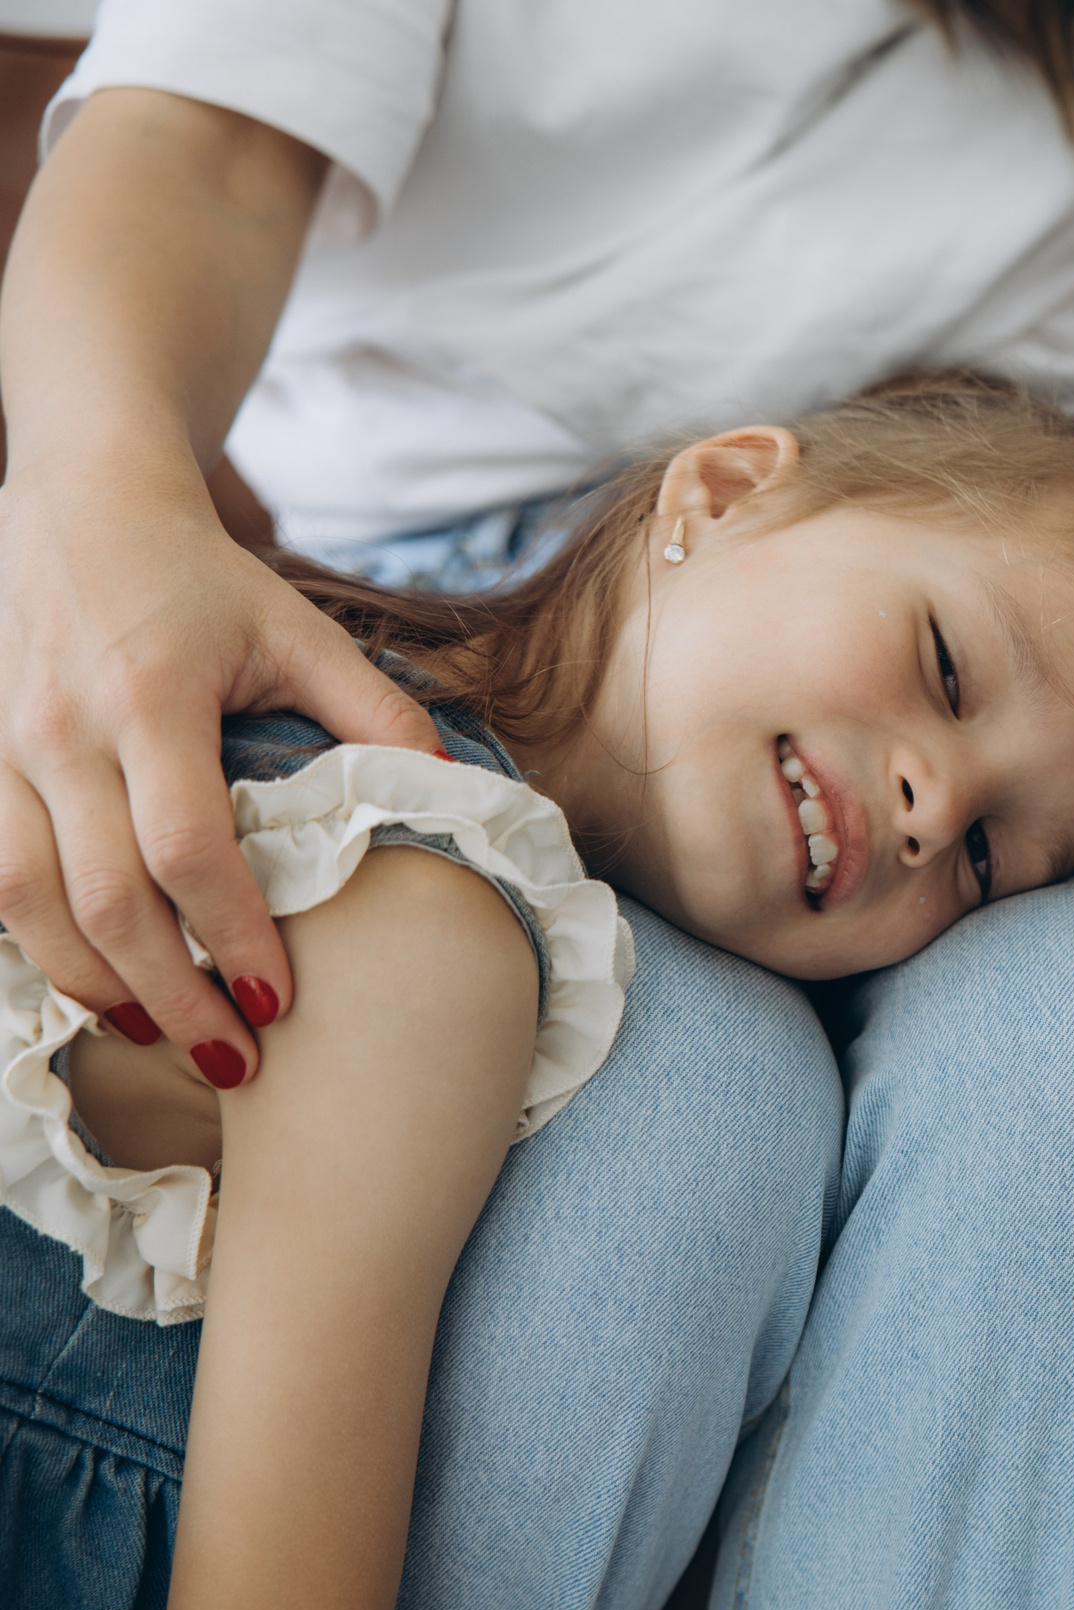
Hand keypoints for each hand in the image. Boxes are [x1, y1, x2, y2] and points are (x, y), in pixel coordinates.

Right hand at [0, 473, 445, 1084]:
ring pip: (25, 898)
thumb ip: (377, 714)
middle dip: (169, 993)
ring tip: (157, 1037)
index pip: (186, 844)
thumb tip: (455, 794)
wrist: (82, 507)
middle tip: (235, 1063)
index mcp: (152, 697)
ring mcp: (4, 747)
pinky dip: (37, 940)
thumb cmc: (205, 583)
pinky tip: (93, 982)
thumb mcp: (301, 632)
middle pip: (103, 896)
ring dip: (88, 983)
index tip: (280, 997)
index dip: (233, 930)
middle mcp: (63, 729)